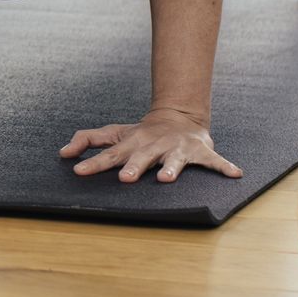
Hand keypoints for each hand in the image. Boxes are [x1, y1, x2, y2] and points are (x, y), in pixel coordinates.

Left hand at [60, 109, 242, 182]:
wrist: (178, 117)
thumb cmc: (141, 133)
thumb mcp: (115, 134)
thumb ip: (88, 141)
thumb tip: (62, 153)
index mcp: (132, 144)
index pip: (109, 155)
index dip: (93, 163)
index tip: (78, 171)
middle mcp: (153, 146)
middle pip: (141, 157)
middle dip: (133, 167)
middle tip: (125, 179)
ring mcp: (177, 149)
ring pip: (174, 160)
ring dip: (171, 169)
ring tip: (166, 179)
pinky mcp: (200, 151)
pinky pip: (215, 161)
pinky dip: (225, 167)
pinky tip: (235, 174)